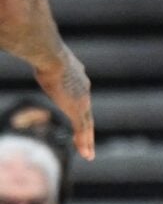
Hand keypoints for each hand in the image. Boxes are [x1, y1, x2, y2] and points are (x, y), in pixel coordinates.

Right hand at [33, 45, 93, 159]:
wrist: (51, 56)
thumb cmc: (43, 53)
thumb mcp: (45, 58)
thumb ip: (43, 61)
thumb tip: (32, 49)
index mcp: (78, 77)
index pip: (81, 96)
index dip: (81, 108)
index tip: (81, 114)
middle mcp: (84, 89)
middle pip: (87, 113)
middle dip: (87, 127)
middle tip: (87, 140)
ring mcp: (82, 100)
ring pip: (87, 124)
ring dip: (87, 140)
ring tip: (88, 153)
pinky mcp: (77, 109)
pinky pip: (84, 130)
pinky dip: (85, 142)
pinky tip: (87, 154)